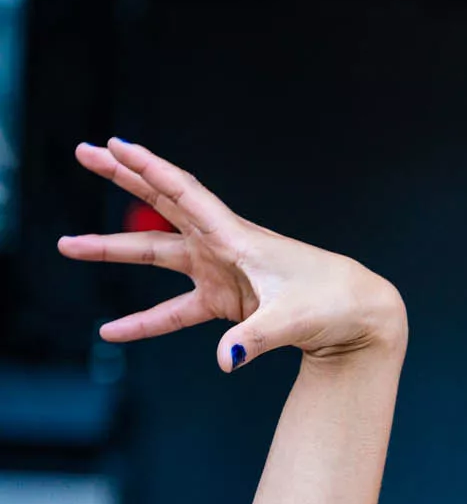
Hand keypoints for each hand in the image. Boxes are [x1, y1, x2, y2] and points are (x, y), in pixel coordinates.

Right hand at [57, 138, 405, 370]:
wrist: (360, 315)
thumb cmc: (334, 305)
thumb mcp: (295, 319)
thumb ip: (257, 338)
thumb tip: (227, 358)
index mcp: (238, 238)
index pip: (183, 193)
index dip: (147, 168)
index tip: (115, 145)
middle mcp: (224, 246)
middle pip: (162, 204)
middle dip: (123, 177)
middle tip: (84, 152)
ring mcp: (222, 271)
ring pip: (156, 252)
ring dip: (114, 249)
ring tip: (68, 245)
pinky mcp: (226, 300)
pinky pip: (173, 309)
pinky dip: (144, 321)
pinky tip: (112, 331)